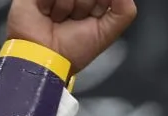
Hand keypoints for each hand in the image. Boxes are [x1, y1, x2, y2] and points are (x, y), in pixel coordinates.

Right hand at [7, 0, 136, 73]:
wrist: (43, 57)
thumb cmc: (72, 50)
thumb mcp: (107, 33)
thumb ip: (124, 11)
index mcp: (94, 3)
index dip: (100, 5)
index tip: (93, 17)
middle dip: (84, 6)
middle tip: (75, 20)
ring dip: (66, 6)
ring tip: (58, 19)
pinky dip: (49, 3)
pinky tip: (46, 13)